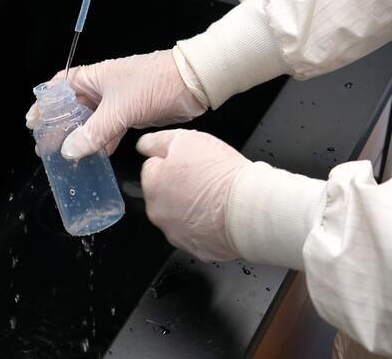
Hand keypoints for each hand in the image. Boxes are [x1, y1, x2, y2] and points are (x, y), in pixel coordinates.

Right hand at [25, 50, 206, 159]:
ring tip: (64, 156)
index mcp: (94, 77)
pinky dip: (100, 142)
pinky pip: (108, 130)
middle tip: (45, 146)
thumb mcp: (120, 109)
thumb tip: (70, 150)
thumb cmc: (155, 83)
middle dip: (59, 125)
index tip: (32, 122)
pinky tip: (94, 157)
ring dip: (79, 137)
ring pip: (90, 121)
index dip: (45, 103)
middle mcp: (102, 87)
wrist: (191, 83)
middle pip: (73, 106)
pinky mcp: (131, 114)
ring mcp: (117, 101)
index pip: (60, 86)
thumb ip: (94, 132)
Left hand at [137, 129, 249, 261]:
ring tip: (215, 195)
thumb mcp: (185, 140)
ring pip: (180, 213)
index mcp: (152, 186)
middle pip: (164, 192)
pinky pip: (197, 232)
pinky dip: (205, 224)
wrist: (248, 209)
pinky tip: (219, 213)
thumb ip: (157, 141)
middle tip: (204, 176)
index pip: (152, 167)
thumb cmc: (220, 175)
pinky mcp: (197, 250)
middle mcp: (159, 214)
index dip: (172, 160)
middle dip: (179, 184)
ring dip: (191, 205)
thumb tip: (143, 144)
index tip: (189, 160)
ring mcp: (177, 235)